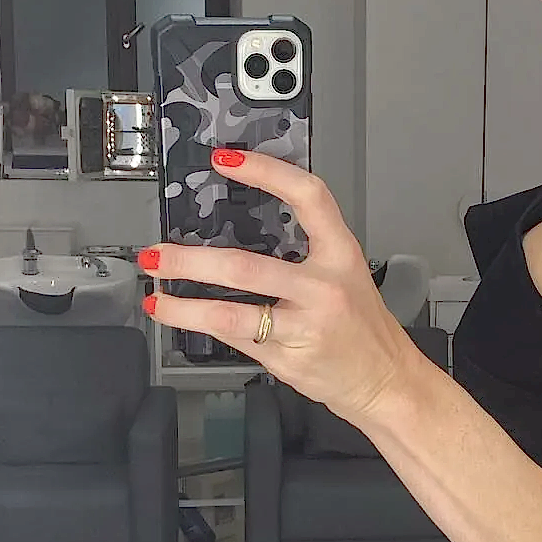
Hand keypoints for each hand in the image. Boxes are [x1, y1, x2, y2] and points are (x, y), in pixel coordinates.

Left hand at [139, 149, 420, 422]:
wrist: (385, 381)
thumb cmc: (362, 329)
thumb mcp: (346, 277)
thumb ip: (302, 256)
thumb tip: (236, 236)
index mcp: (340, 256)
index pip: (308, 198)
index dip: (267, 173)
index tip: (228, 161)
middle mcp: (324, 289)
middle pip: (247, 266)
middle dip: (191, 260)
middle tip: (158, 253)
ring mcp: (304, 326)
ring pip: (231, 312)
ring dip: (184, 304)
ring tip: (155, 294)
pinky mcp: (288, 358)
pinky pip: (237, 337)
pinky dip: (202, 325)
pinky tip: (178, 316)